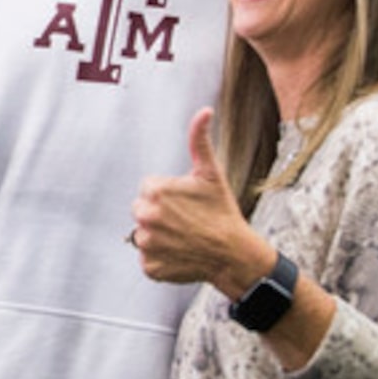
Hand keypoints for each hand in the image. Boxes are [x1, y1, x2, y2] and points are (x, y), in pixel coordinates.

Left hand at [131, 109, 268, 292]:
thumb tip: (204, 111)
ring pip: (145, 234)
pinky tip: (181, 253)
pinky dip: (162, 257)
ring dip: (160, 235)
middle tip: (186, 220)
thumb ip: (199, 140)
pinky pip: (148, 258)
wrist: (234, 254)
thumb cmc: (222, 212)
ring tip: (185, 237)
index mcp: (155, 191)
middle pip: (142, 210)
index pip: (149, 189)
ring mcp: (146, 244)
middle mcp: (145, 217)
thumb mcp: (211, 174)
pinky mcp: (149, 267)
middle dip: (160, 213)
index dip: (169, 195)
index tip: (188, 203)